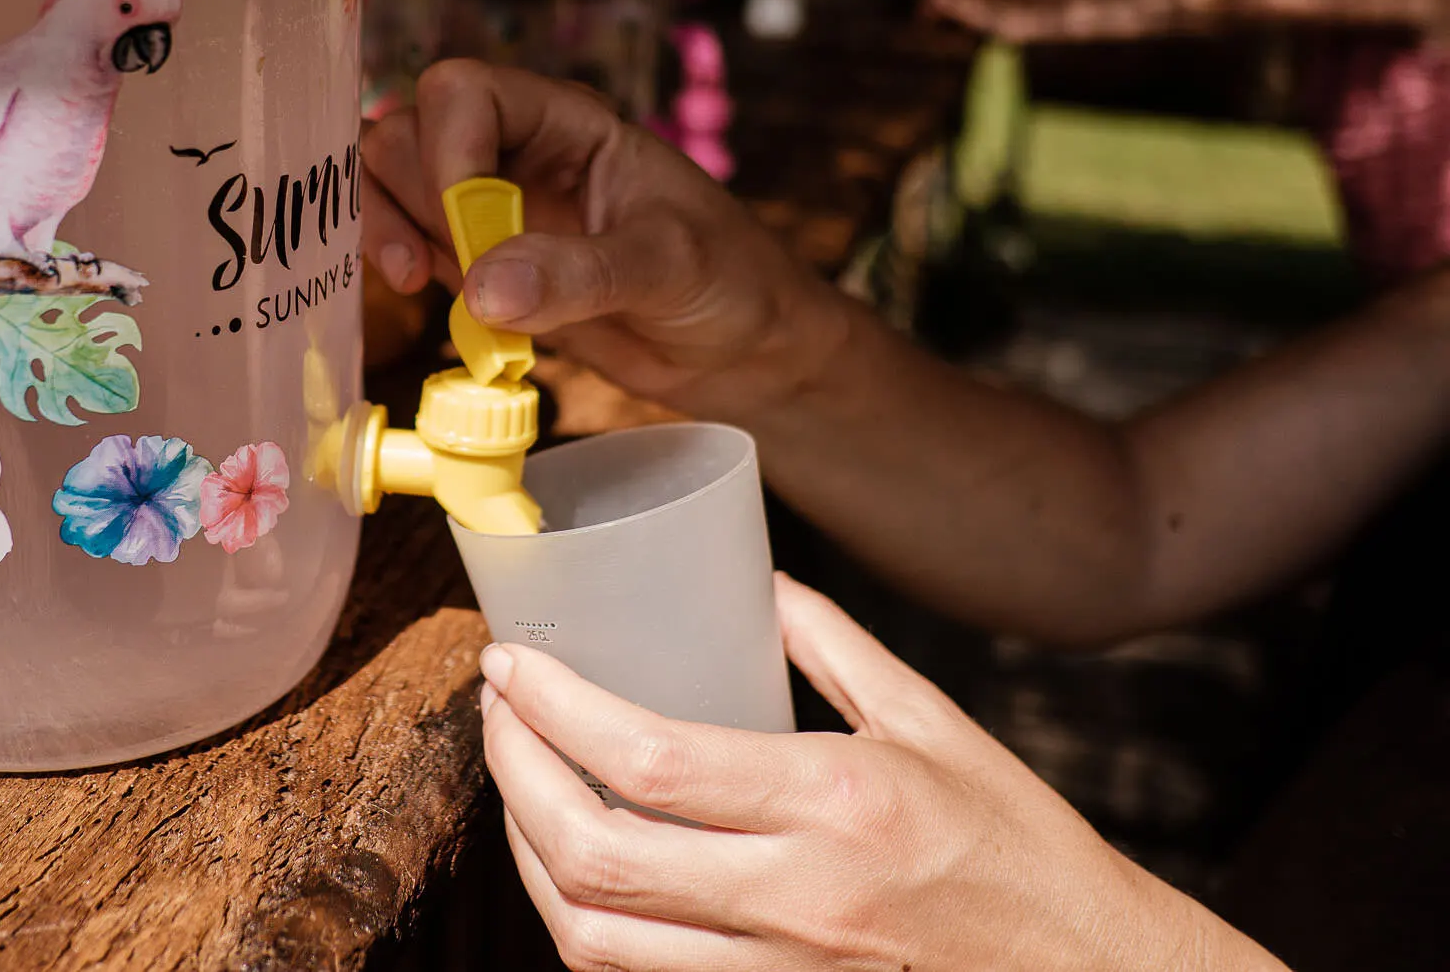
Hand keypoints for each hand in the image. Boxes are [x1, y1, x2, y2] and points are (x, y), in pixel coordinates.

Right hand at [361, 60, 841, 410]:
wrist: (743, 352)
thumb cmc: (731, 281)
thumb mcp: (671, 268)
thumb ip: (582, 274)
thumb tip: (485, 290)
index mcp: (567, 122)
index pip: (465, 92)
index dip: (447, 148)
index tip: (466, 222)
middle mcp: (515, 154)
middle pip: (408, 133)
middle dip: (406, 196)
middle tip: (430, 267)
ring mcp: (489, 210)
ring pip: (390, 185)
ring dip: (381, 228)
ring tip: (415, 283)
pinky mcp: (477, 266)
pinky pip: (403, 244)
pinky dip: (390, 265)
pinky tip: (417, 299)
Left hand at [478, 573, 1287, 971]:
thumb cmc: (1019, 849)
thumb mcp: (934, 723)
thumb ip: (833, 647)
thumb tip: (756, 579)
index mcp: (832, 805)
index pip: (646, 760)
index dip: (553, 709)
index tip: (511, 665)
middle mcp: (794, 899)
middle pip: (593, 856)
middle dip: (511, 776)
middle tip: (497, 713)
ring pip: (595, 938)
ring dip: (528, 858)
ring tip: (517, 786)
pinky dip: (584, 923)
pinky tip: (574, 868)